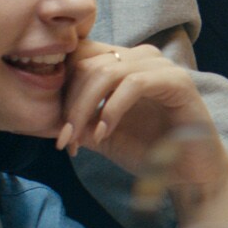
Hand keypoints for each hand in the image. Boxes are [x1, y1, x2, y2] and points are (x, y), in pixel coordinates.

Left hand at [57, 40, 224, 173]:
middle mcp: (141, 57)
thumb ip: (76, 121)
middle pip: (87, 63)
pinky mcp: (177, 81)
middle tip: (65, 139)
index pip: (80, 54)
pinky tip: (105, 133)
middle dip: (69, 103)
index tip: (55, 126)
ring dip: (85, 109)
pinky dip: (112, 110)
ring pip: (106, 72)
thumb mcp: (100, 134)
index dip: (61, 84)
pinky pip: (133, 84)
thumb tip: (40, 117)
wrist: (188, 174)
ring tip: (81, 139)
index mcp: (124, 63)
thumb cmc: (148, 150)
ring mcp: (161, 66)